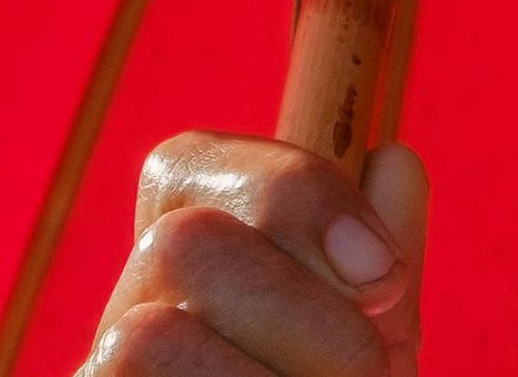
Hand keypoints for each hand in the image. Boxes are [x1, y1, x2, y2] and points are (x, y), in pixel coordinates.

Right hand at [81, 133, 427, 375]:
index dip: (297, 194)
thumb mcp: (370, 359)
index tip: (387, 273)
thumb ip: (380, 271)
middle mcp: (123, 319)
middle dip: (304, 312)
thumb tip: (393, 159)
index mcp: (191, 265)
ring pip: (142, 341)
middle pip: (183, 245)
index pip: (191, 162)